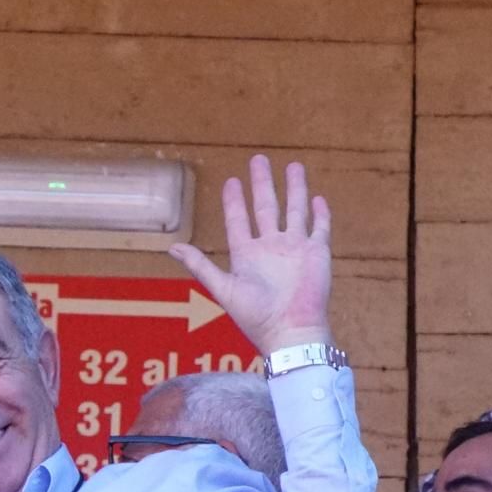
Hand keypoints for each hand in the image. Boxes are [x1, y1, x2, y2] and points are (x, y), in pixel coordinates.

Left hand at [171, 155, 332, 353]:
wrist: (290, 331)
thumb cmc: (255, 316)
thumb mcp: (223, 288)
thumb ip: (199, 266)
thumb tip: (170, 248)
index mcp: (247, 253)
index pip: (238, 219)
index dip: (234, 201)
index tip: (231, 181)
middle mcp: (271, 247)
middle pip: (267, 206)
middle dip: (263, 183)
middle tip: (259, 159)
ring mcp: (295, 248)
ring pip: (295, 210)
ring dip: (295, 189)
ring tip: (293, 166)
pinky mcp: (317, 253)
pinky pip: (320, 228)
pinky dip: (320, 213)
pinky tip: (318, 198)